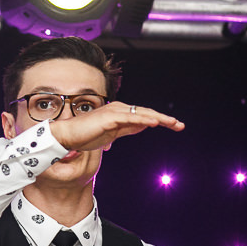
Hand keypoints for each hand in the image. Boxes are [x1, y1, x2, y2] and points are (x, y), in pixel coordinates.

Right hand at [50, 102, 183, 153]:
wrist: (67, 136)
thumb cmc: (85, 136)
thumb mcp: (111, 134)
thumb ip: (126, 129)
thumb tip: (143, 126)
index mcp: (119, 113)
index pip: (143, 115)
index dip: (159, 120)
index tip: (173, 126)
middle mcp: (118, 109)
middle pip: (146, 112)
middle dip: (164, 119)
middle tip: (180, 125)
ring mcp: (114, 112)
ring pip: (142, 114)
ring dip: (159, 118)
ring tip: (174, 124)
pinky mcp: (110, 117)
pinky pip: (131, 118)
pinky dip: (144, 119)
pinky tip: (155, 123)